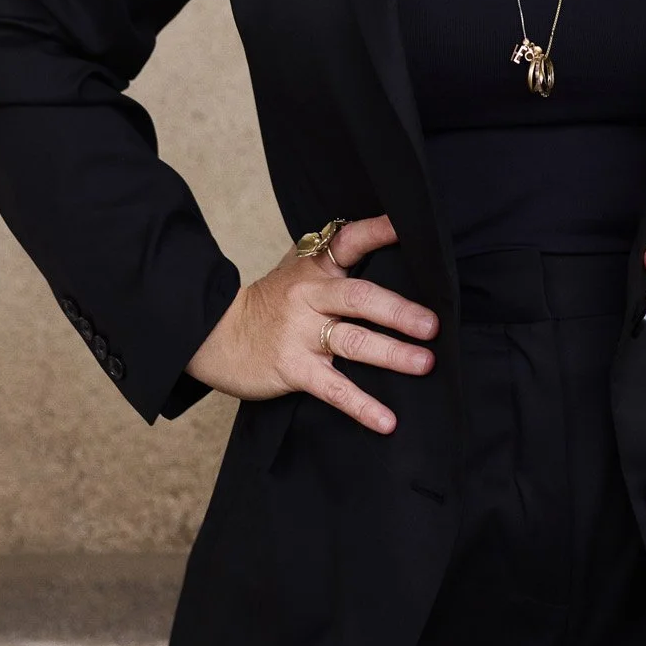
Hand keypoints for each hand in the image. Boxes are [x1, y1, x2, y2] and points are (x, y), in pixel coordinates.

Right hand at [185, 214, 437, 432]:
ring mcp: (300, 334)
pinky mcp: (293, 369)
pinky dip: (362, 406)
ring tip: (425, 363)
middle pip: (359, 297)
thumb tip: (389, 252)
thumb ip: (335, 263)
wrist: (213, 333)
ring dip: (391, 354)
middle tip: (432, 324)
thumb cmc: (268, 302)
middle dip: (398, 311)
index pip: (349, 241)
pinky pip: (333, 388)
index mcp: (314, 268)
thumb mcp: (296, 271)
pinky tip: (387, 420)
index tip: (408, 225)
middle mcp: (309, 296)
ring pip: (352, 341)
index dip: (378, 231)